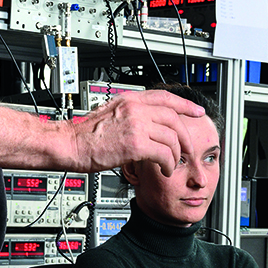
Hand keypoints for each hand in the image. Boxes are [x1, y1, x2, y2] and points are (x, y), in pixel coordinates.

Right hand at [66, 91, 205, 175]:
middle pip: (174, 118)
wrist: (70, 144)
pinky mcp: (135, 144)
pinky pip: (164, 154)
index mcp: (130, 100)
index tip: (197, 111)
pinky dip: (168, 164)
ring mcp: (136, 125)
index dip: (185, 104)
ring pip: (171, 138)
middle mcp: (135, 109)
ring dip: (176, 155)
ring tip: (170, 165)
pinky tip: (163, 170)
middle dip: (185, 136)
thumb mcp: (111, 113)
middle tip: (189, 148)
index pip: (165, 97)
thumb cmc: (86, 135)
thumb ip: (131, 114)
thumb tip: (149, 123)